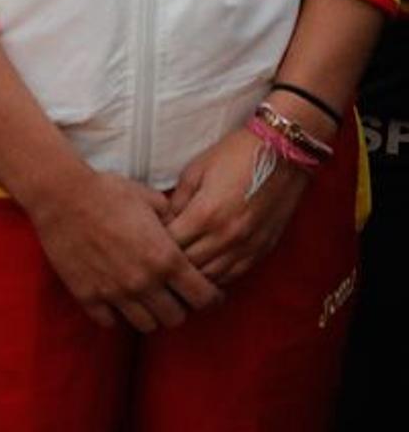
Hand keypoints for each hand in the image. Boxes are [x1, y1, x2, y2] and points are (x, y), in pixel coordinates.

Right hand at [28, 167, 223, 332]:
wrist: (62, 195)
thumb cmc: (107, 191)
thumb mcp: (149, 198)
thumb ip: (171, 217)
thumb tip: (180, 224)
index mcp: (165, 258)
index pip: (203, 297)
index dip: (211, 297)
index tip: (208, 293)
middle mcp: (144, 283)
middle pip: (176, 318)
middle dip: (180, 307)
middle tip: (173, 294)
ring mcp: (115, 294)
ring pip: (147, 326)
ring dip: (150, 314)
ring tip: (145, 298)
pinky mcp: (89, 297)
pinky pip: (111, 322)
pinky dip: (116, 314)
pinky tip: (116, 298)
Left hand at [167, 126, 309, 285]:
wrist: (281, 152)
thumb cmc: (235, 154)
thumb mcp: (196, 169)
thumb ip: (178, 199)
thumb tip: (166, 222)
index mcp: (205, 214)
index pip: (172, 245)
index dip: (157, 244)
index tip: (150, 239)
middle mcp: (226, 237)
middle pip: (190, 267)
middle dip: (173, 263)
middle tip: (163, 255)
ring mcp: (246, 247)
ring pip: (212, 278)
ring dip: (195, 275)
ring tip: (183, 267)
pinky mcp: (262, 251)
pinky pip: (234, 276)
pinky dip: (218, 276)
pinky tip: (207, 269)